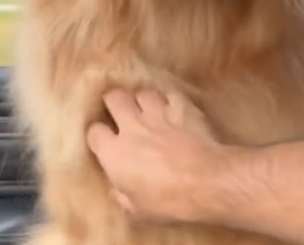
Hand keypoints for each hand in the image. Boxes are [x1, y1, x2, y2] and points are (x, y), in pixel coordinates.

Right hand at [86, 88, 231, 222]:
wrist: (209, 181)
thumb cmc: (170, 200)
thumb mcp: (139, 210)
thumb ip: (123, 196)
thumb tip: (116, 190)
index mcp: (114, 152)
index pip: (94, 132)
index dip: (97, 135)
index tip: (103, 141)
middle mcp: (131, 126)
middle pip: (114, 98)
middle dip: (114, 101)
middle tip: (119, 109)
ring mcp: (158, 114)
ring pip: (143, 93)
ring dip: (142, 99)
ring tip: (147, 107)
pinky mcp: (183, 109)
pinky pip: (171, 94)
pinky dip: (169, 98)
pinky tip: (172, 105)